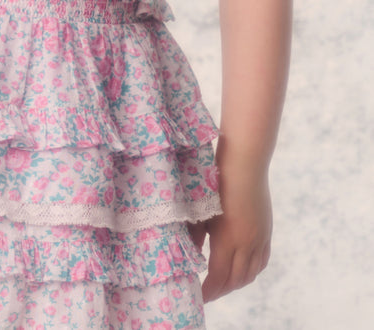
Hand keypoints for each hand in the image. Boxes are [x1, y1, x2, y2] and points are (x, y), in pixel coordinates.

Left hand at [191, 161, 272, 302]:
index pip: (219, 277)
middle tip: (208, 293)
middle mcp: (248, 244)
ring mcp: (260, 238)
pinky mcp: (266, 230)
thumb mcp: (202, 210)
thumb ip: (195, 235)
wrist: (245, 162)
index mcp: (229, 240)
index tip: (199, 296)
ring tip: (223, 284)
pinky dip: (251, 270)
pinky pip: (262, 260)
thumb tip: (191, 255)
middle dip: (222, 290)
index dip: (209, 291)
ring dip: (237, 282)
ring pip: (251, 273)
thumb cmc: (217, 180)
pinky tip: (243, 268)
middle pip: (236, 280)